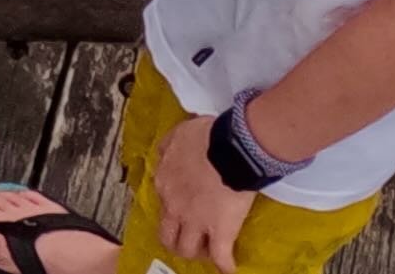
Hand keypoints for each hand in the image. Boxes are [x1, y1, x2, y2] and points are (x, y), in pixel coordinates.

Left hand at [145, 109, 254, 270]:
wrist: (231, 149)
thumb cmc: (208, 136)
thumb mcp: (179, 133)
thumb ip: (168, 146)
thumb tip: (165, 153)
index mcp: (165, 181)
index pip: (163, 200)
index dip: (174, 206)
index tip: (184, 207)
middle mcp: (175, 206)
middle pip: (167, 233)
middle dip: (175, 239)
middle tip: (187, 238)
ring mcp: (196, 221)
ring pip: (186, 249)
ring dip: (194, 252)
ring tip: (204, 252)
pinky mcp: (220, 231)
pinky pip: (221, 257)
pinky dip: (225, 266)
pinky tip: (228, 269)